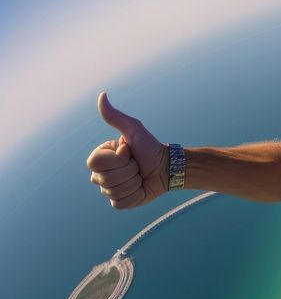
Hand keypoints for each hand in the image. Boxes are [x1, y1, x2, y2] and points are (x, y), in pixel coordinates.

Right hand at [86, 92, 168, 207]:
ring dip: (133, 183)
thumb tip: (102, 95)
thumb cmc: (150, 147)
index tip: (129, 152)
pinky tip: (141, 187)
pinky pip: (121, 203)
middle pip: (105, 180)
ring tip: (140, 175)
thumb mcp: (134, 129)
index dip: (117, 159)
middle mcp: (100, 174)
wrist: (167, 167)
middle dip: (128, 171)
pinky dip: (135, 196)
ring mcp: (109, 189)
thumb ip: (116, 116)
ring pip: (113, 192)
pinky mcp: (120, 202)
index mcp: (99, 157)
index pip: (95, 163)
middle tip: (137, 165)